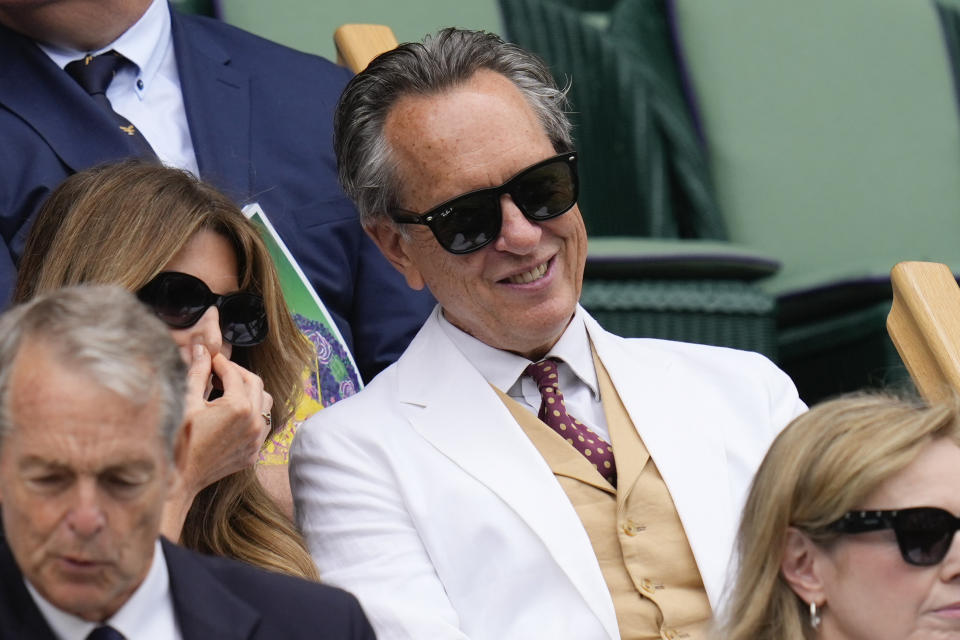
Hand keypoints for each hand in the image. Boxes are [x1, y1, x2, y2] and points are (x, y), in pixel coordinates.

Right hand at [178, 342, 272, 496]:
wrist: (179, 480)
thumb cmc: (177, 441)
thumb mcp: (187, 402)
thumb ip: (198, 372)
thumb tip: (202, 349)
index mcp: (238, 407)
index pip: (234, 374)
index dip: (220, 362)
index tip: (209, 358)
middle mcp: (254, 422)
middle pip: (255, 383)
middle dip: (237, 373)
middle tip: (218, 370)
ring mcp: (256, 439)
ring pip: (265, 403)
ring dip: (249, 391)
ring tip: (226, 390)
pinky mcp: (253, 452)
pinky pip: (262, 424)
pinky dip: (252, 412)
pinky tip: (233, 412)